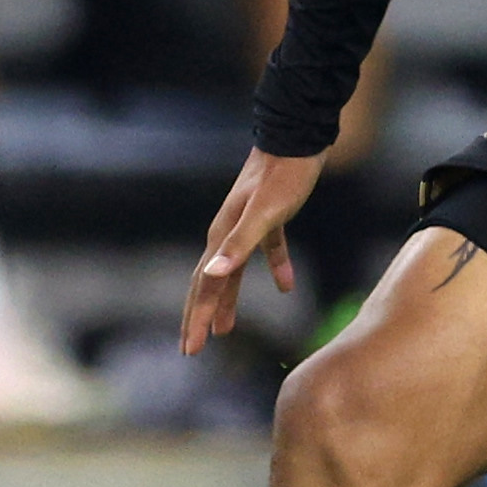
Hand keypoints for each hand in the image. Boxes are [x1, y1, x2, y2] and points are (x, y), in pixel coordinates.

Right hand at [183, 147, 320, 353]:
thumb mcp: (264, 213)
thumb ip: (239, 245)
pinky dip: (275, 269)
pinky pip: (268, 251)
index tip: (189, 349)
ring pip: (232, 272)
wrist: (297, 137)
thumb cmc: (283, 176)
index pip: (205, 286)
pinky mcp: (271, 217)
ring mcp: (247, 225)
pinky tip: (285, 287)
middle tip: (191, 349)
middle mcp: (228, 233)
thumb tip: (211, 274)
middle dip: (199, 316)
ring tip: (225, 330)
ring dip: (227, 300)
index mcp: (222, 237)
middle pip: (209, 282)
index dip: (197, 318)